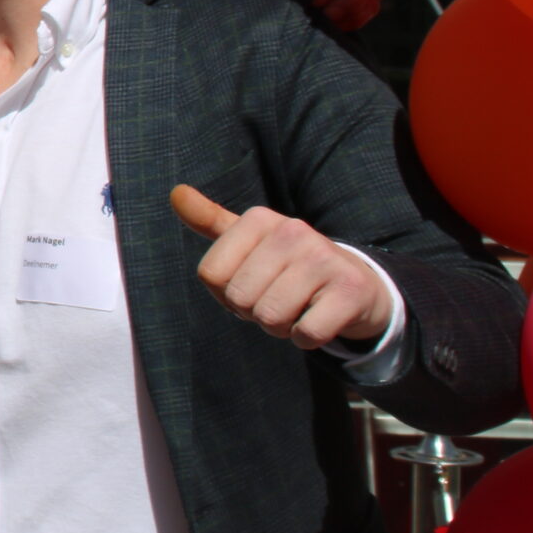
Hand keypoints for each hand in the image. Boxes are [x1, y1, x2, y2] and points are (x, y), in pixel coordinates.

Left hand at [171, 184, 392, 350]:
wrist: (356, 284)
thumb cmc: (289, 265)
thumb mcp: (249, 239)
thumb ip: (209, 220)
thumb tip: (176, 193)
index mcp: (259, 219)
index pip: (211, 275)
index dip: (225, 293)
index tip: (251, 283)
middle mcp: (293, 230)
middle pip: (239, 298)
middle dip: (254, 312)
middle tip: (279, 298)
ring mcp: (324, 258)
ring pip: (271, 318)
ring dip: (281, 327)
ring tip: (299, 307)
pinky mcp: (350, 290)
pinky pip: (306, 334)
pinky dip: (307, 339)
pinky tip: (319, 318)